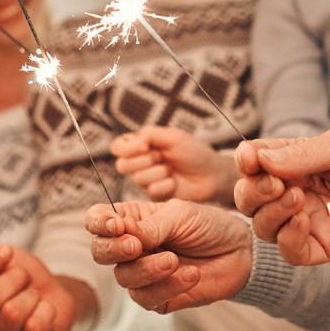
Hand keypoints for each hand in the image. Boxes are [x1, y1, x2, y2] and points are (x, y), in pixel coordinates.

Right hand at [0, 244, 86, 330]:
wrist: (54, 296)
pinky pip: (35, 326)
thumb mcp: (1, 258)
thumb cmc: (22, 278)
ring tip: (33, 296)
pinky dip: (46, 310)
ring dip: (31, 295)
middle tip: (24, 277)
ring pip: (12, 313)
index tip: (7, 251)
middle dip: (14, 278)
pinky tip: (45, 310)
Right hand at [85, 199, 251, 312]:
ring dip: (146, 270)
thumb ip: (151, 226)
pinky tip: (190, 275)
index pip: (98, 220)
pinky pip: (147, 298)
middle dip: (114, 250)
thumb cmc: (209, 226)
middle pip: (101, 252)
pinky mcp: (158, 297)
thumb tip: (124, 234)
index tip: (116, 225)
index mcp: (132, 220)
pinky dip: (167, 287)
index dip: (99, 223)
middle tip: (136, 246)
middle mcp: (131, 247)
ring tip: (174, 260)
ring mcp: (143, 274)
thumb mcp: (181, 215)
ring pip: (124, 278)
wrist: (240, 252)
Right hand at [111, 127, 237, 203]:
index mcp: (141, 146)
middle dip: (144, 161)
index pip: (118, 147)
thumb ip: (151, 134)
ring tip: (171, 169)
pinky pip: (151, 190)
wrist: (211, 174)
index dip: (127, 148)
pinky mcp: (154, 196)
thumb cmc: (194, 152)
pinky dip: (166, 184)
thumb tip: (134, 141)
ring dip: (158, 171)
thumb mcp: (173, 137)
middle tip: (162, 157)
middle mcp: (140, 163)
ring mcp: (146, 180)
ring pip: (137, 178)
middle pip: (122, 166)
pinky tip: (175, 182)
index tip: (145, 145)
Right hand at [233, 126, 329, 265]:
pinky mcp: (326, 246)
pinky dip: (287, 239)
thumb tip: (257, 159)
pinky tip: (300, 221)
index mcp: (294, 162)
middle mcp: (296, 192)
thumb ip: (299, 154)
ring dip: (271, 213)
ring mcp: (309, 220)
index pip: (255, 164)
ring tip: (296, 197)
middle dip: (253, 192)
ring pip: (265, 227)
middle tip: (273, 183)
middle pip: (251, 200)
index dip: (246, 163)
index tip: (249, 159)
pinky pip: (292, 252)